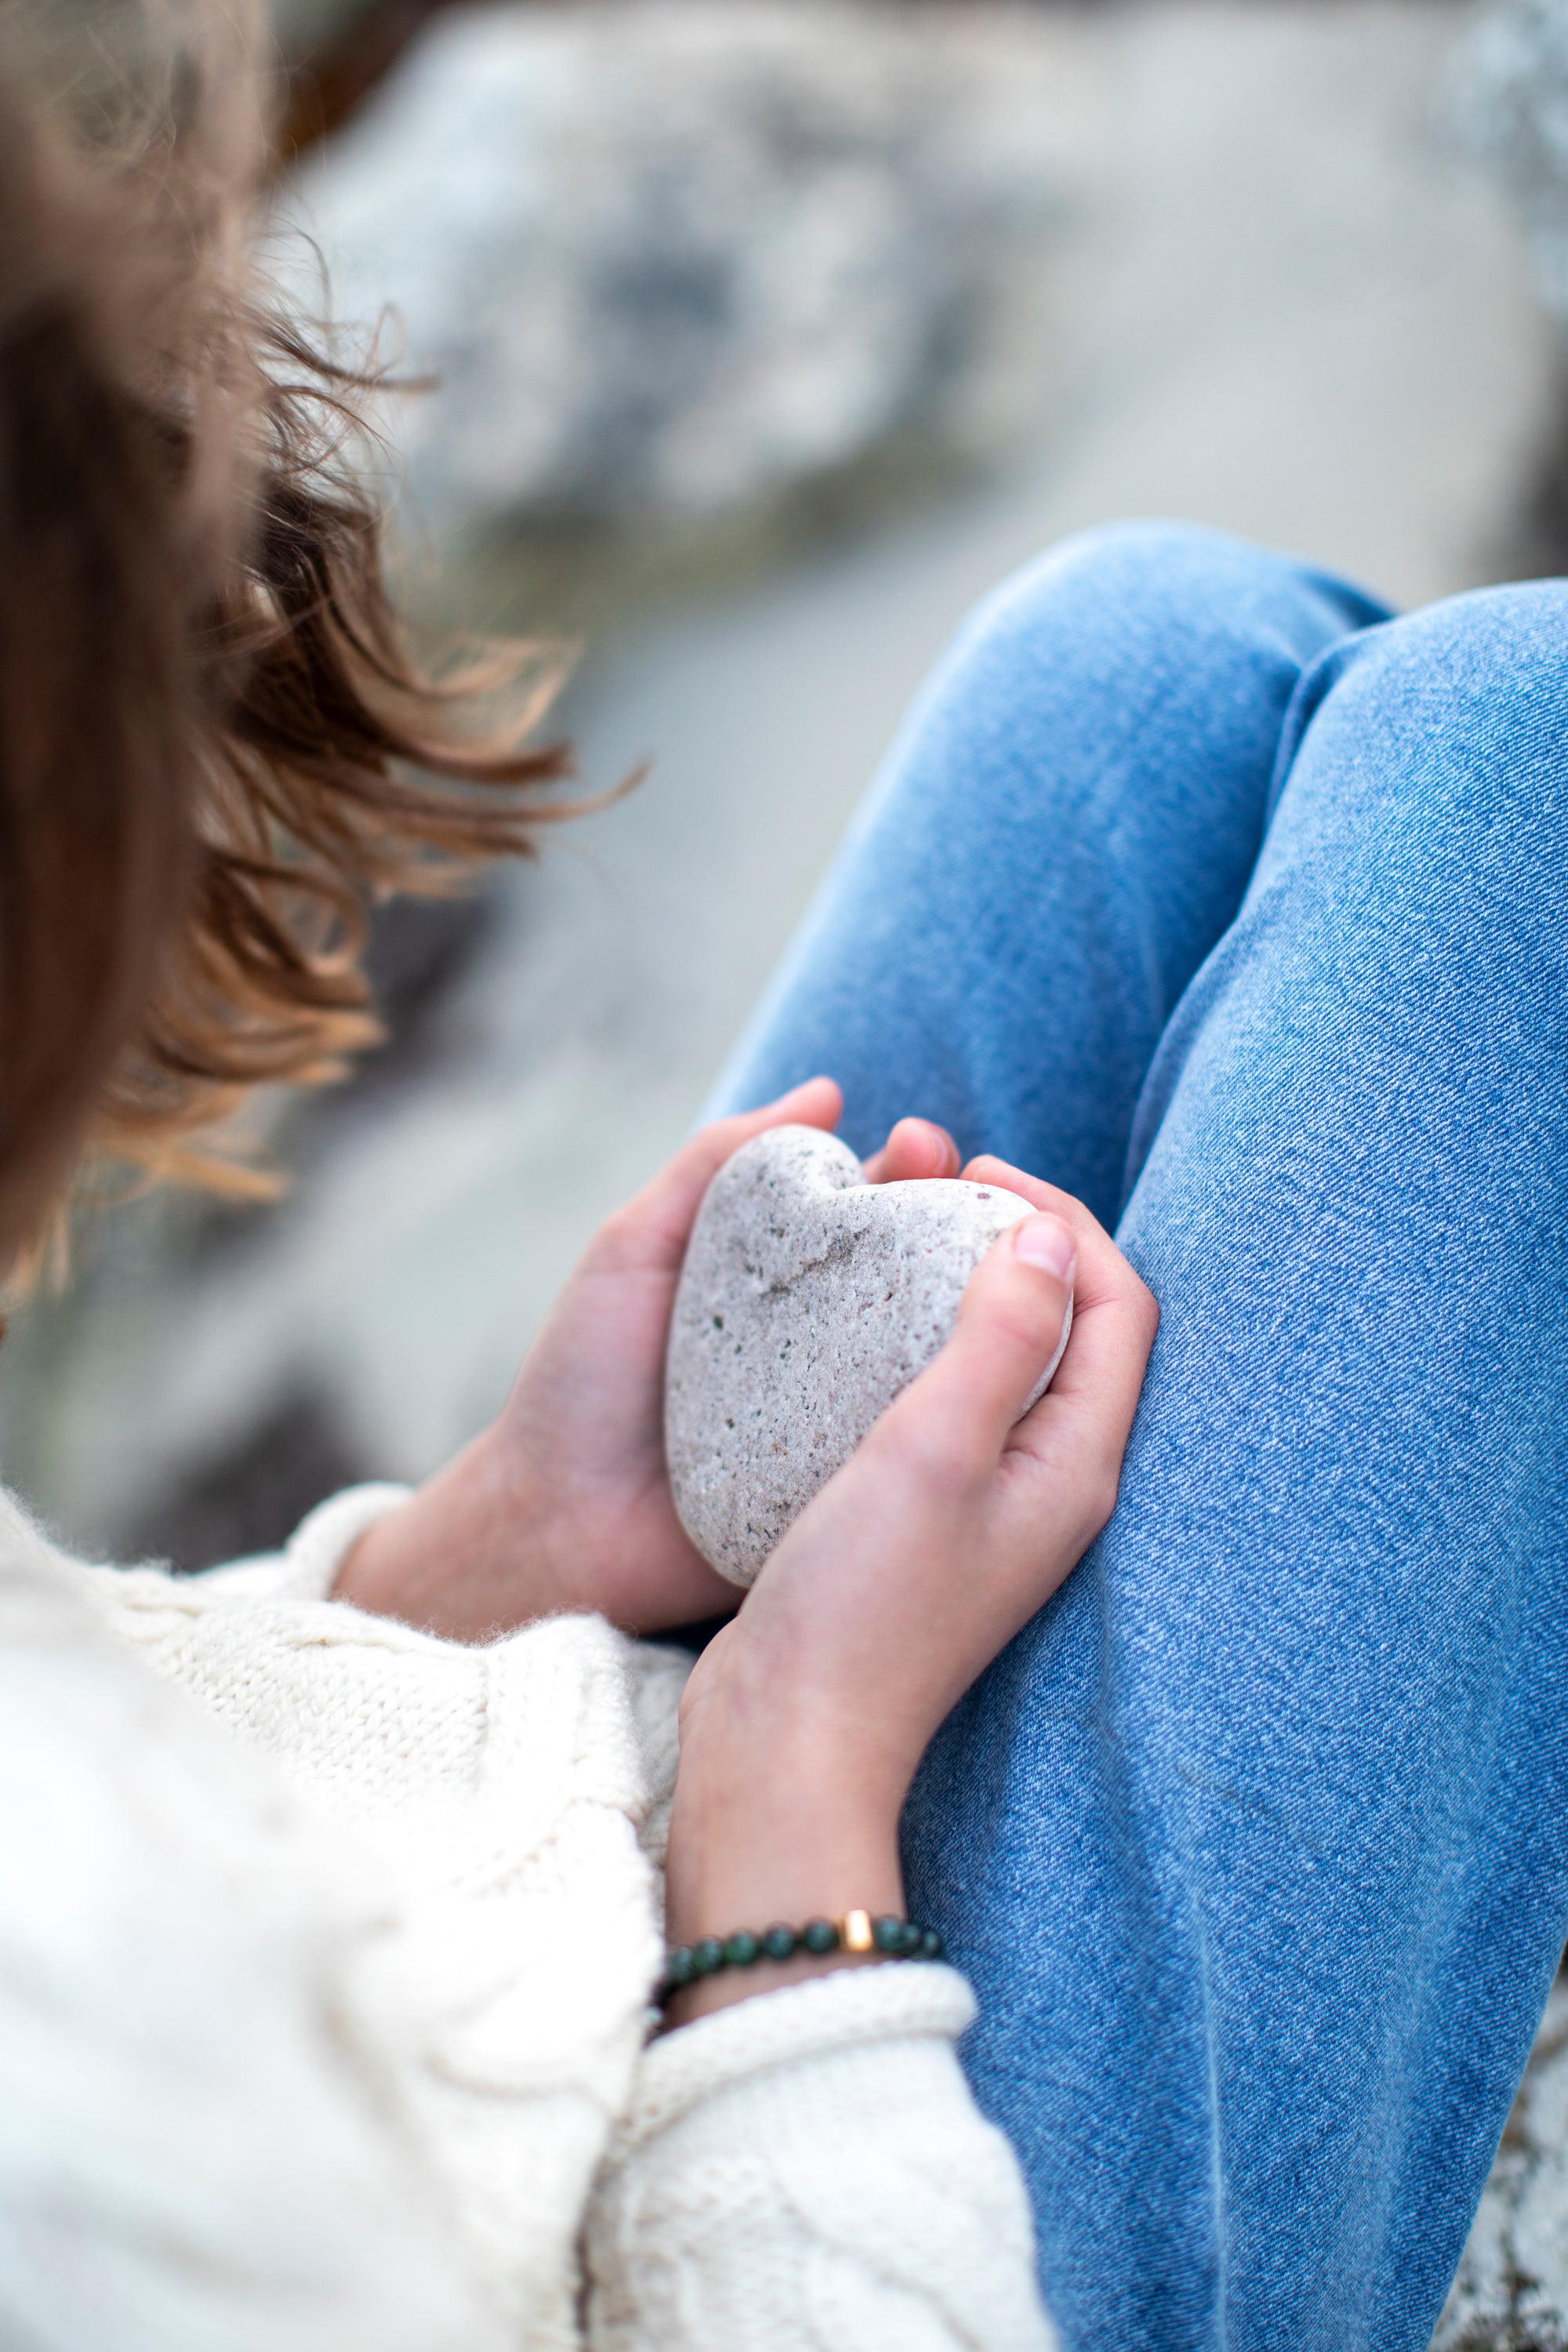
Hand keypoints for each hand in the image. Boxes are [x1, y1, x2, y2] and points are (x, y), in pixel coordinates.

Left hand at [335, 1079, 973, 1637]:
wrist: (553, 1521)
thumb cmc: (583, 1379)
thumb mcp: (636, 1248)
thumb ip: (714, 1164)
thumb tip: (825, 1092)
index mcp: (784, 1281)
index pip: (870, 1209)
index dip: (912, 1171)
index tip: (927, 1147)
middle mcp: (829, 1343)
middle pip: (921, 1272)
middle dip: (961, 1222)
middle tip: (975, 1196)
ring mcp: (847, 1418)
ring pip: (935, 1355)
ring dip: (980, 1312)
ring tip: (1001, 1271)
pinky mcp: (852, 1486)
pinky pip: (915, 1443)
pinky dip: (953, 1407)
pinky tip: (986, 1373)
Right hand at [662, 1164, 1156, 2021]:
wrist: (786, 1742)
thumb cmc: (862, 1607)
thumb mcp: (935, 1450)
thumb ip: (1000, 1337)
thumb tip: (1046, 1233)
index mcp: (1076, 1466)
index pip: (1118, 1307)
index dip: (1062, 1220)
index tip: (974, 1174)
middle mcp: (1050, 1483)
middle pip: (1074, 1326)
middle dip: (1020, 1238)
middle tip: (938, 1188)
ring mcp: (989, 1505)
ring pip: (1008, 1359)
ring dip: (966, 1284)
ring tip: (898, 1235)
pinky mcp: (927, 1520)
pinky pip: (949, 1399)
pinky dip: (919, 1339)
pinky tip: (854, 1325)